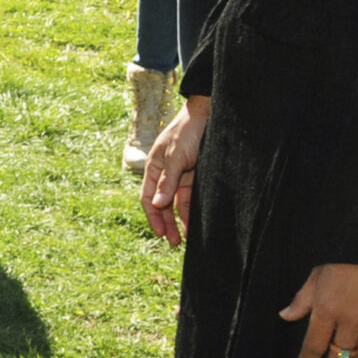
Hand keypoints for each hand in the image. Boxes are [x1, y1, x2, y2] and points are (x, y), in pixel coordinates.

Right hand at [143, 94, 209, 247]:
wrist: (209, 114)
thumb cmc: (187, 132)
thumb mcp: (175, 158)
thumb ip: (166, 182)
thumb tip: (156, 205)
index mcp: (154, 167)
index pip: (148, 197)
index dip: (153, 216)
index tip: (160, 234)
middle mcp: (165, 172)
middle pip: (162, 203)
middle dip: (166, 223)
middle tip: (173, 243)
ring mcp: (181, 173)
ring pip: (178, 202)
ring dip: (180, 220)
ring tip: (185, 239)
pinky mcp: (196, 173)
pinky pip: (192, 196)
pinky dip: (192, 210)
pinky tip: (195, 222)